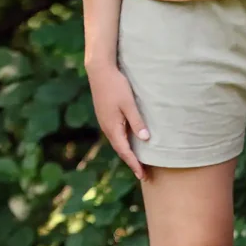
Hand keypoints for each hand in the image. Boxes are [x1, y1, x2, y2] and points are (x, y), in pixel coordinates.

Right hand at [87, 64, 148, 180]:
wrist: (99, 71)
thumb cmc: (116, 86)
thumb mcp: (129, 104)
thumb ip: (137, 122)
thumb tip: (146, 139)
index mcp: (112, 127)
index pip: (125, 151)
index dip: (134, 164)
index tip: (142, 175)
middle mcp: (107, 127)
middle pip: (121, 149)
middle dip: (132, 162)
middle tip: (143, 174)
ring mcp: (105, 121)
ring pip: (118, 141)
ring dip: (128, 152)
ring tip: (139, 161)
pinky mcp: (106, 115)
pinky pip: (116, 133)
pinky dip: (124, 142)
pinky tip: (131, 142)